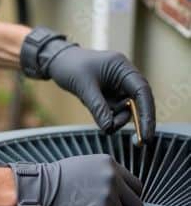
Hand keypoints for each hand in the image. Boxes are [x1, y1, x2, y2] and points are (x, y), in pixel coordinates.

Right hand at [11, 154, 143, 205]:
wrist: (38, 188)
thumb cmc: (54, 179)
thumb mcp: (85, 166)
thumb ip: (104, 175)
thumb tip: (117, 192)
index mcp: (110, 165)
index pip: (137, 186)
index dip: (128, 199)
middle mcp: (113, 178)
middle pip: (136, 205)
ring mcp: (108, 197)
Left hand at [19, 28, 155, 142]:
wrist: (58, 62)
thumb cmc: (71, 67)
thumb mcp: (84, 87)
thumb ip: (98, 108)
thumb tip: (110, 128)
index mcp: (123, 68)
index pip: (142, 91)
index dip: (147, 114)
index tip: (147, 135)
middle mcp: (125, 76)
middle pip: (139, 102)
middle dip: (139, 122)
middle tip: (139, 143)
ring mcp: (118, 86)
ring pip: (126, 109)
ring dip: (118, 120)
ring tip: (105, 123)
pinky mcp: (111, 94)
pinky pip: (115, 110)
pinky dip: (110, 117)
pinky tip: (100, 116)